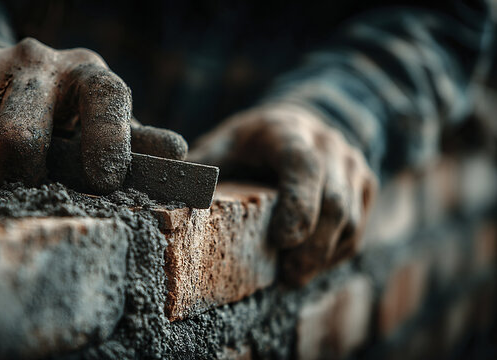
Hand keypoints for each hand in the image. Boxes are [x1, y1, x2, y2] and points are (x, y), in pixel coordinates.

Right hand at [0, 38, 185, 191]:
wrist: (0, 85)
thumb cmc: (67, 121)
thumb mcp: (105, 129)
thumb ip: (136, 145)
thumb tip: (178, 153)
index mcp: (88, 73)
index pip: (106, 97)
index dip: (108, 139)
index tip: (105, 181)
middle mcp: (38, 60)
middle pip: (22, 136)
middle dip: (25, 177)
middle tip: (30, 185)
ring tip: (2, 165)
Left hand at [188, 104, 376, 284]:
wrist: (297, 124)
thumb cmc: (250, 143)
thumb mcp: (222, 144)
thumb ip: (201, 170)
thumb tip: (166, 201)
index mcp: (288, 132)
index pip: (304, 166)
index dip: (298, 205)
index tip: (282, 241)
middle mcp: (328, 145)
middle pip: (334, 201)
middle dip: (313, 247)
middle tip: (288, 276)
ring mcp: (352, 164)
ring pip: (350, 220)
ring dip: (324, 255)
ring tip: (294, 276)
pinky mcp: (364, 185)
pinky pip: (357, 229)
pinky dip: (335, 253)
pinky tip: (311, 264)